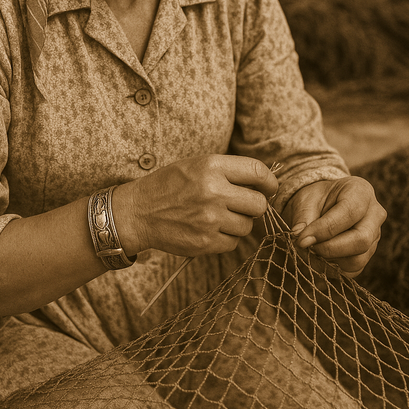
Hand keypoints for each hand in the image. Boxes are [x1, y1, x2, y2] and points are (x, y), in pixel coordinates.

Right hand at [113, 154, 278, 257]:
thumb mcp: (196, 165)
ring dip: (239, 223)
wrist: (138, 212)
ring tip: (218, 217)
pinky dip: (226, 238)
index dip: (270, 182)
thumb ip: (228, 171)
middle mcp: (213, 191)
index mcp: (211, 166)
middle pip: (259, 204)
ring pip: (247, 226)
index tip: (269, 188)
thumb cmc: (169, 185)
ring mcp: (209, 218)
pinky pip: (233, 243)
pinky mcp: (205, 241)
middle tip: (241, 206)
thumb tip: (263, 184)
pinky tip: (209, 229)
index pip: (258, 172)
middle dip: (254, 206)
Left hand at [283, 176, 385, 276]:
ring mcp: (375, 236)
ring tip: (312, 248)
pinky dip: (334, 267)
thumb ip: (303, 218)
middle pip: (361, 240)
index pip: (349, 213)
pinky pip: (354, 269)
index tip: (301, 239)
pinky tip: (321, 255)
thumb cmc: (316, 199)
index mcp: (361, 191)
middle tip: (306, 246)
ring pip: (358, 259)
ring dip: (330, 259)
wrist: (323, 204)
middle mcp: (374, 214)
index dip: (324, 229)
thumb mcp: (306, 200)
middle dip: (329, 248)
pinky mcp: (368, 254)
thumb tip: (299, 238)